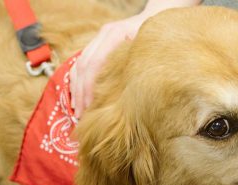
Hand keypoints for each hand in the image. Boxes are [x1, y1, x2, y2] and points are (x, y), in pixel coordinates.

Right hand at [70, 0, 200, 117]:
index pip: (95, 64)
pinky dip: (79, 80)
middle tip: (81, 116)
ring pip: (81, 64)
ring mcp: (101, 36)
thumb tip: (135, 92)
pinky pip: (83, 62)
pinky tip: (79, 96)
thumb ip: (141, 65)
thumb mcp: (152, 50)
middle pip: (84, 66)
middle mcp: (106, 34)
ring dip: (77, 88)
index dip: (89, 89)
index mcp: (117, 35)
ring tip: (77, 111)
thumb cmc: (160, 36)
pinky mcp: (100, 41)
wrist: (160, 14)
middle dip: (81, 93)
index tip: (89, 109)